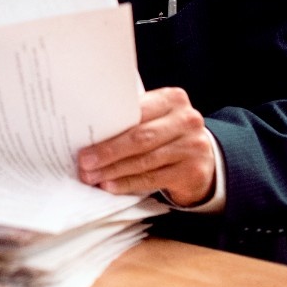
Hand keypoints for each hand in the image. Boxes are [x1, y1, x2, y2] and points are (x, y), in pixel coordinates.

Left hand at [77, 86, 215, 205]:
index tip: (85, 139)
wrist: (202, 159)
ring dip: (113, 170)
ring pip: (145, 160)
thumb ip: (130, 119)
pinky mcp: (193, 172)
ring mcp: (193, 146)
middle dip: (108, 151)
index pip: (136, 111)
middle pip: (140, 137)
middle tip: (84, 162)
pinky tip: (110, 186)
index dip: (109, 127)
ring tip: (92, 176)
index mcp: (172, 99)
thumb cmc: (166, 135)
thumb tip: (87, 134)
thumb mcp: (154, 119)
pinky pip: (153, 179)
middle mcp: (187, 120)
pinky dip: (128, 183)